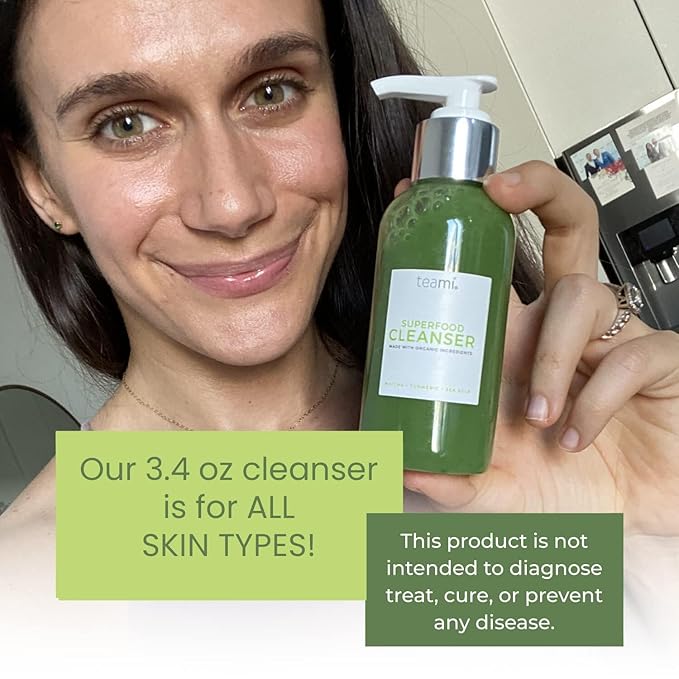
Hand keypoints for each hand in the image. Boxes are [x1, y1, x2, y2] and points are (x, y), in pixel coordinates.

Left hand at [398, 162, 678, 534]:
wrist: (639, 516)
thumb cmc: (570, 486)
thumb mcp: (499, 488)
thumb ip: (454, 483)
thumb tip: (401, 472)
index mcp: (518, 342)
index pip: (494, 264)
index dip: (465, 224)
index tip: (419, 195)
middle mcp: (563, 326)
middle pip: (563, 226)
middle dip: (537, 190)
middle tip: (498, 191)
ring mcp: (612, 336)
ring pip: (583, 295)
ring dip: (553, 356)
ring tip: (539, 417)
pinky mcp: (659, 360)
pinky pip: (632, 355)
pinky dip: (598, 401)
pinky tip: (578, 436)